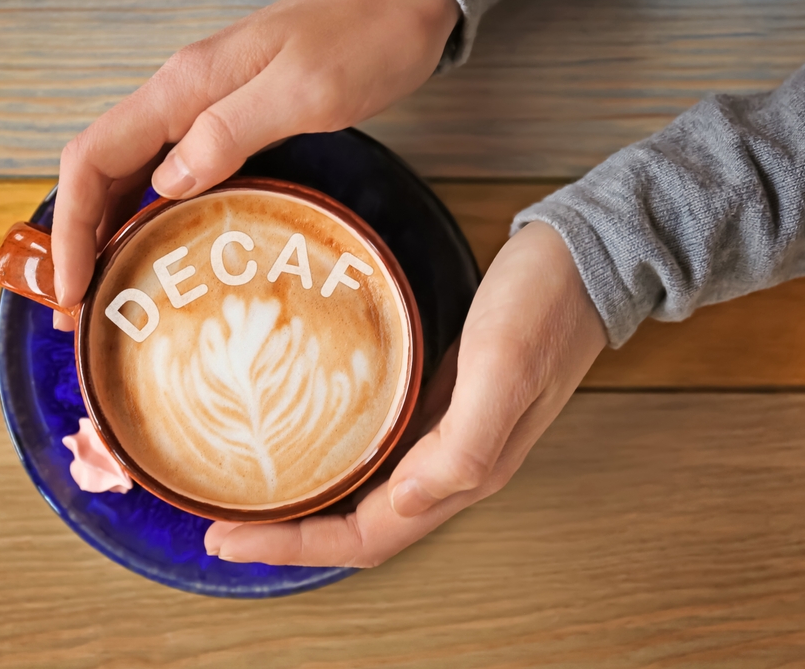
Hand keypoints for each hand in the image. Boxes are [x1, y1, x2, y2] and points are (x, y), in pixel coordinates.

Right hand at [50, 0, 458, 329]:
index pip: (94, 157)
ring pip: (131, 174)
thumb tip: (166, 182)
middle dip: (79, 239)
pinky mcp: (232, 120)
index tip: (68, 287)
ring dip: (108, 231)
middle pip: (101, 170)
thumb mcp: (304, 90)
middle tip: (76, 311)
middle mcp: (182, 96)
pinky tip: (157, 246)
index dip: (71, 225)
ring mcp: (206, 107)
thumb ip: (232, 130)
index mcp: (185, 87)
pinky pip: (171, 172)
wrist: (400, 2)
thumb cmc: (362, 41)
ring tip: (105, 292)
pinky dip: (149, 213)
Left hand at [204, 221, 607, 566]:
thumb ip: (465, 443)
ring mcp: (449, 432)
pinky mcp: (443, 398)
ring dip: (311, 502)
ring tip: (250, 492)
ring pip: (368, 492)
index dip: (298, 546)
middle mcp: (454, 463)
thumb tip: (406, 501)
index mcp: (466, 469)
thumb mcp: (503, 366)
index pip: (369, 536)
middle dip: (291, 533)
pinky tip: (307, 437)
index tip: (230, 538)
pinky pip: (381, 449)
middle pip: (360, 524)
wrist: (583, 257)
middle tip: (221, 524)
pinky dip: (337, 459)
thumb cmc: (545, 306)